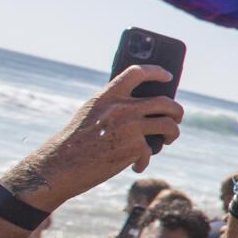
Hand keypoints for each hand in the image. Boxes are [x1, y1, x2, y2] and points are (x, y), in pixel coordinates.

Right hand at [13, 66, 185, 205]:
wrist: (60, 166)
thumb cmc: (76, 142)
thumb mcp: (92, 114)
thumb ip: (114, 106)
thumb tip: (146, 108)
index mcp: (108, 96)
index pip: (137, 73)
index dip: (156, 71)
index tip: (168, 76)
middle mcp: (122, 108)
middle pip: (165, 103)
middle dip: (177, 111)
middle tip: (177, 118)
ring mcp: (130, 127)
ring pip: (169, 126)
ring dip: (172, 134)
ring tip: (167, 139)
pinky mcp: (135, 147)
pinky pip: (150, 151)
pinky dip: (143, 161)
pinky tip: (135, 165)